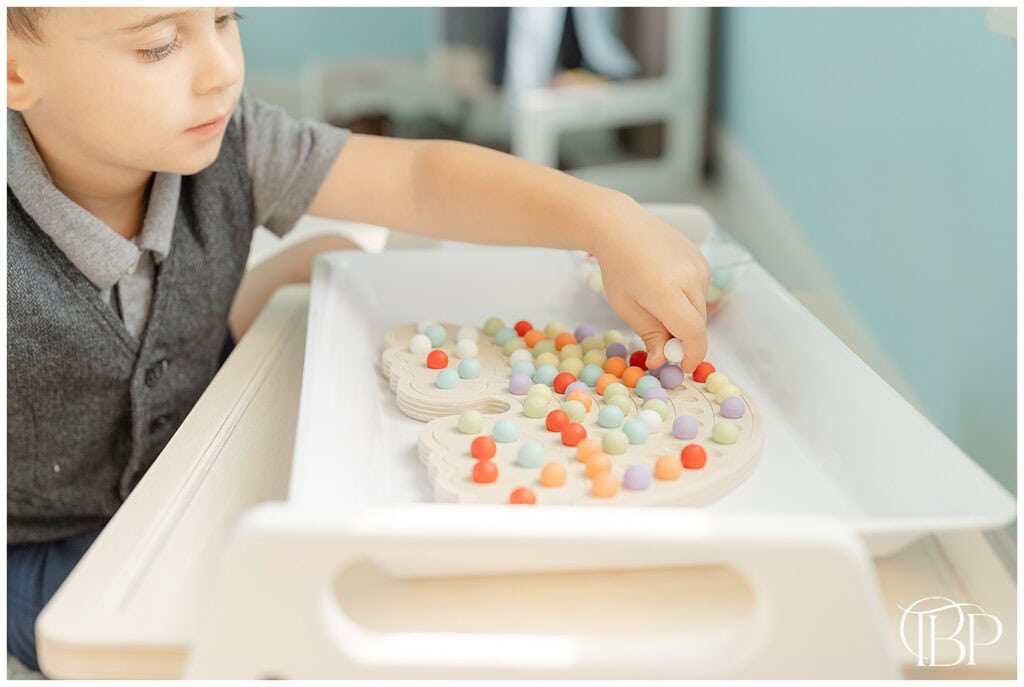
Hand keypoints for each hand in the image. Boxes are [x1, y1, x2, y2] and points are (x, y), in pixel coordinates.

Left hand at [589, 199, 709, 372]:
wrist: (622, 226)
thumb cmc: (617, 268)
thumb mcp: (626, 306)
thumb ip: (649, 334)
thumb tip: (662, 361)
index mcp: (665, 290)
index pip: (692, 332)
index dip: (692, 355)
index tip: (684, 368)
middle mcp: (689, 277)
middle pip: (698, 324)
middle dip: (684, 340)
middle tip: (662, 344)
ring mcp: (699, 266)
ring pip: (700, 309)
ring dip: (685, 318)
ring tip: (657, 305)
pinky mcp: (702, 261)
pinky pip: (701, 292)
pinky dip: (687, 301)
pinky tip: (665, 287)